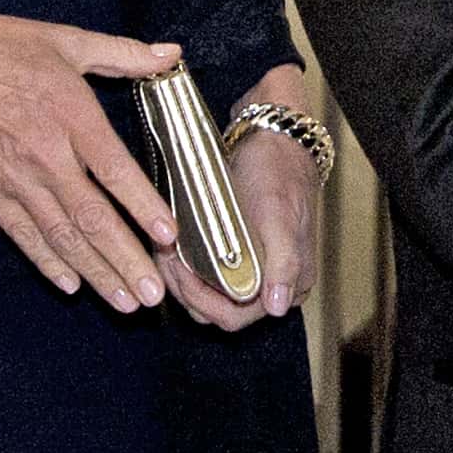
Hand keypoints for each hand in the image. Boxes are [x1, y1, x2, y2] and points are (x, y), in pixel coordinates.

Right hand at [0, 12, 182, 313]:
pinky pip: (22, 234)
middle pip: (90, 217)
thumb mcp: (67, 39)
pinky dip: (47, 261)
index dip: (142, 205)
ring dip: (94, 272)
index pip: (114, 170)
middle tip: (151, 294)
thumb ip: (124, 54)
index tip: (167, 237)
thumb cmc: (2, 47)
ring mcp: (13, 178)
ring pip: (60, 235)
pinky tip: (71, 284)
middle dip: (124, 259)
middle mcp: (44, 154)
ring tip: (123, 301)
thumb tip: (172, 53)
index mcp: (70, 114)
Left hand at [161, 68, 319, 330]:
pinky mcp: (237, 253)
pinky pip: (207, 273)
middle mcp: (270, 284)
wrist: (274, 136)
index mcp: (288, 284)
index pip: (236, 317)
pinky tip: (171, 245)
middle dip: (185, 290)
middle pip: (217, 310)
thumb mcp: (279, 215)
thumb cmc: (278, 172)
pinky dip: (187, 264)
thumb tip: (277, 307)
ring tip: (164, 251)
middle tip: (164, 259)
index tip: (179, 271)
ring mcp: (253, 269)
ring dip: (181, 279)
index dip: (202, 301)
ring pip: (207, 293)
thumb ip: (282, 262)